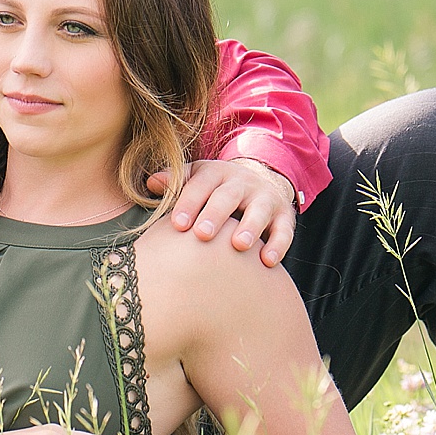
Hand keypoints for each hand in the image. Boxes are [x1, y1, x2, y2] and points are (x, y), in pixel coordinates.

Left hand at [147, 158, 296, 266]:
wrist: (261, 182)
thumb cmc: (216, 188)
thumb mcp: (197, 179)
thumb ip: (175, 182)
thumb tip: (150, 183)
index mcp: (216, 172)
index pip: (200, 184)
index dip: (189, 202)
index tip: (177, 224)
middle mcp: (242, 182)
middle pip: (228, 196)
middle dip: (215, 214)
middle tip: (202, 234)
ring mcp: (265, 198)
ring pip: (258, 211)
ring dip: (249, 227)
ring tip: (239, 246)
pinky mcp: (285, 216)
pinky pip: (284, 230)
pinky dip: (278, 245)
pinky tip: (267, 262)